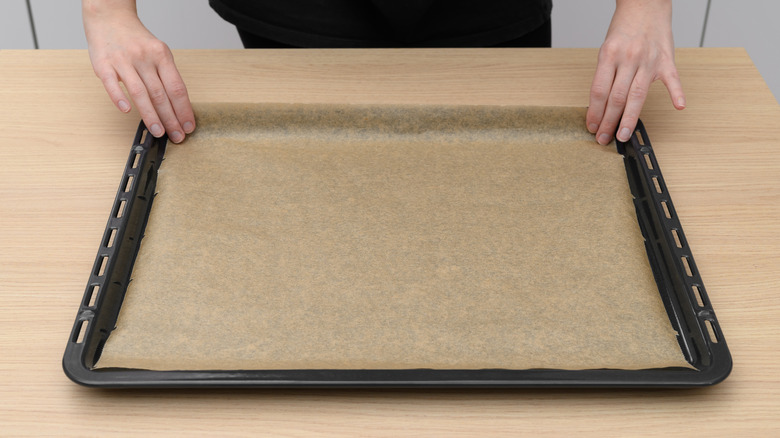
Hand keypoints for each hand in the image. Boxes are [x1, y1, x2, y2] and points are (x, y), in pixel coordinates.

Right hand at [83, 0, 194, 142]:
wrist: (109, 17)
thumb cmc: (136, 39)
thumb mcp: (158, 52)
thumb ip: (166, 76)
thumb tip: (178, 106)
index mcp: (161, 55)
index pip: (177, 87)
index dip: (184, 109)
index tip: (188, 126)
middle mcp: (144, 57)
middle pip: (160, 94)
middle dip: (171, 119)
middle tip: (177, 136)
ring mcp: (123, 61)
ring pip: (140, 93)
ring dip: (151, 116)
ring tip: (158, 132)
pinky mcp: (103, 64)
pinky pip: (112, 83)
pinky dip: (119, 97)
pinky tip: (127, 111)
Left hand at [586, 0, 684, 144]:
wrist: (645, 5)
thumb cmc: (624, 28)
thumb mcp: (606, 49)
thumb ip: (606, 74)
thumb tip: (599, 104)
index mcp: (609, 55)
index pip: (599, 91)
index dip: (594, 112)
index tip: (592, 127)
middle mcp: (629, 58)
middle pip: (616, 97)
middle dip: (608, 122)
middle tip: (604, 139)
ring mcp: (649, 60)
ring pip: (637, 95)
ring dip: (629, 118)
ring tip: (623, 135)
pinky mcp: (667, 60)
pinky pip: (673, 79)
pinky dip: (677, 93)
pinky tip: (679, 106)